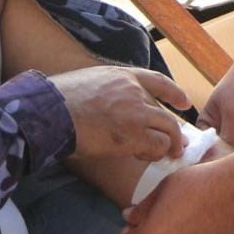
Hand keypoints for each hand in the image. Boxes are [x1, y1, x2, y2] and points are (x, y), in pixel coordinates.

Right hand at [49, 65, 189, 161]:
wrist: (50, 112)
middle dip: (174, 132)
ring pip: (168, 130)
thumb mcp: (88, 84)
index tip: (184, 102)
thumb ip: (108, 94)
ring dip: (166, 146)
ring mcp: (136, 111)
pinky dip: (154, 154)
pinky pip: (157, 145)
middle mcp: (134, 91)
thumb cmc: (58, 103)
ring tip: (161, 156)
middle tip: (177, 145)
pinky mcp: (134, 133)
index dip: (173, 93)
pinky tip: (143, 157)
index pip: (157, 80)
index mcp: (122, 76)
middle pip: (165, 113)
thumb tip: (112, 113)